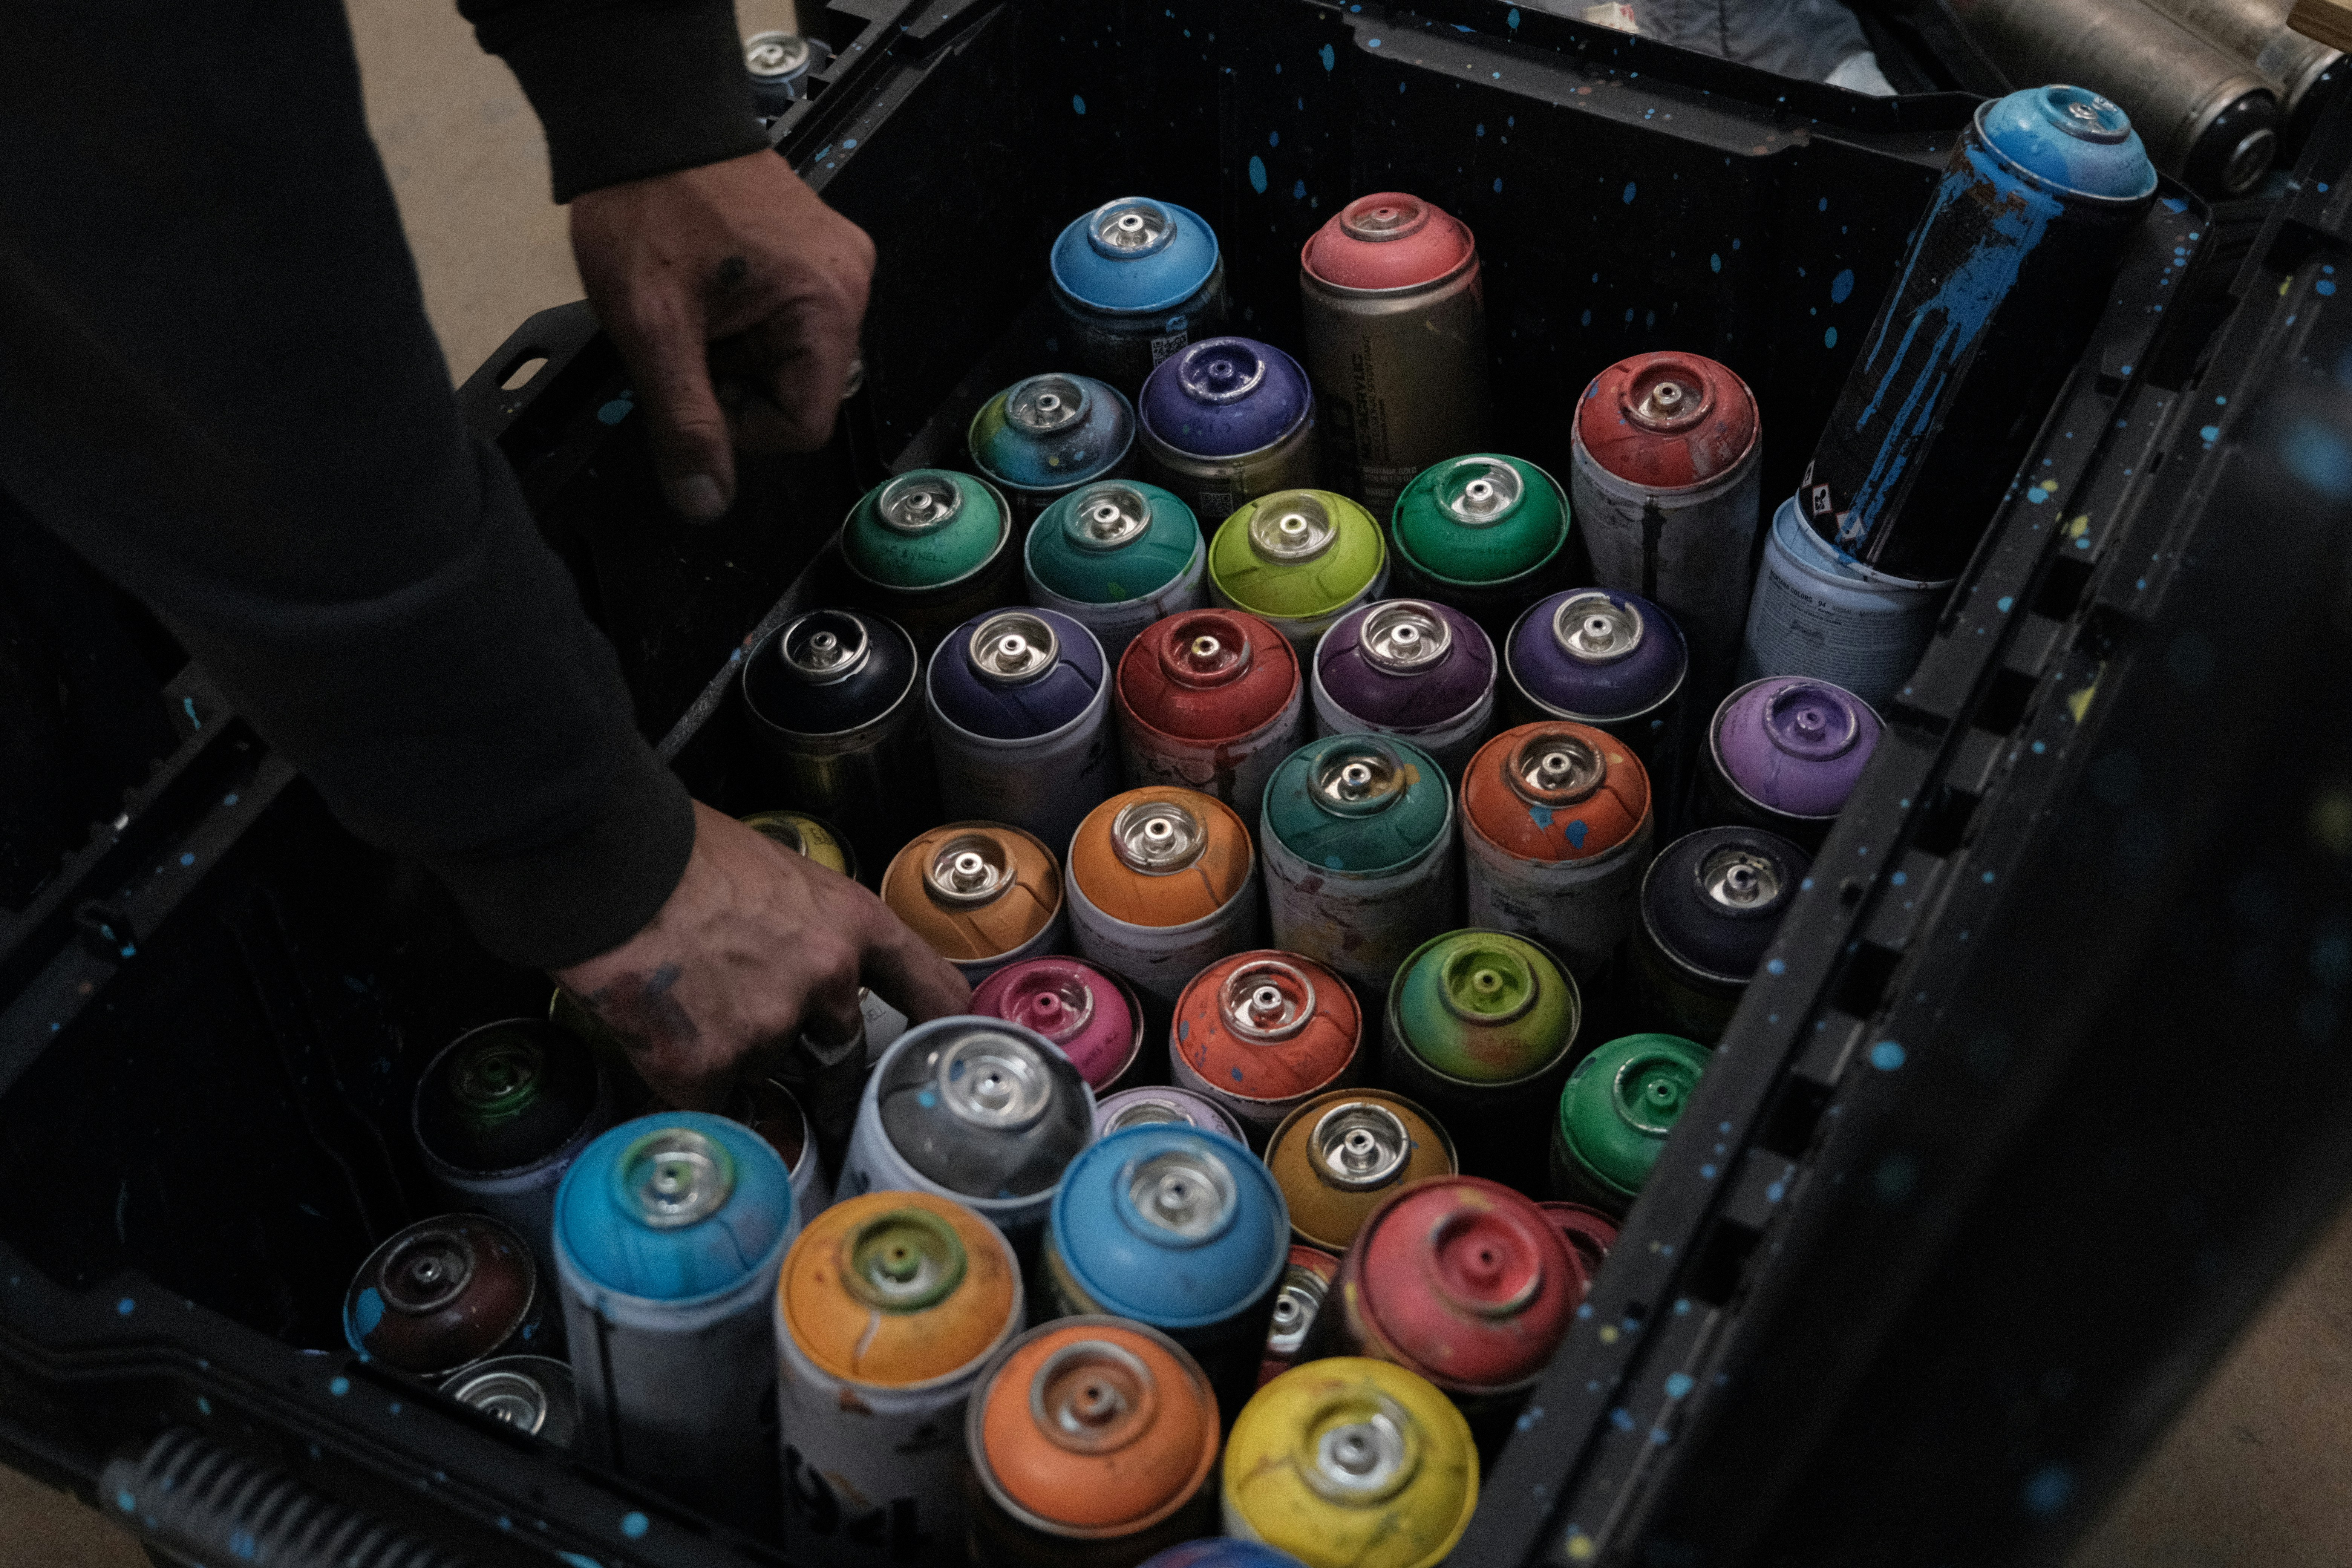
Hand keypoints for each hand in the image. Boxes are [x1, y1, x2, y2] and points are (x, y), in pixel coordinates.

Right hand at [551, 802, 966, 1108]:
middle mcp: (827, 983)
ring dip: (735, 1055)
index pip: (933, 992)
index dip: (938, 1029)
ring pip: (764, 1069)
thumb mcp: (780, 877)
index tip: (936, 1054)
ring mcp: (768, 1029)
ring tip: (689, 1006)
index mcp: (854, 926)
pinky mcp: (707, 1066)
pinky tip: (661, 1041)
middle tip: (786, 1063)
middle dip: (817, 1066)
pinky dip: (687, 1083)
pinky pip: (710, 1100)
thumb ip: (809, 930)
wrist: (608, 862)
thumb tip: (807, 968)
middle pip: (843, 1053)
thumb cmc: (684, 852)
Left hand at [570, 150, 875, 521]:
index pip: (802, 426)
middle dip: (733, 382)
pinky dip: (741, 323)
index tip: (693, 381)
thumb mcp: (654, 327)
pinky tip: (710, 287)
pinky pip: (786, 322)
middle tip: (687, 333)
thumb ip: (684, 422)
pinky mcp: (816, 252)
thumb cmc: (649, 204)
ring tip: (695, 303)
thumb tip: (704, 505)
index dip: (739, 426)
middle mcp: (851, 286)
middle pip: (798, 393)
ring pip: (788, 361)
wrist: (646, 114)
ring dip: (734, 353)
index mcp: (827, 307)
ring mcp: (837, 265)